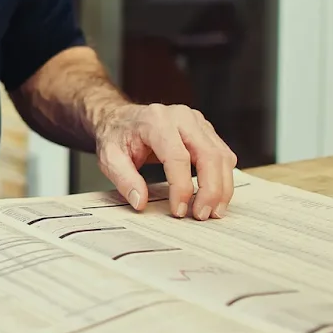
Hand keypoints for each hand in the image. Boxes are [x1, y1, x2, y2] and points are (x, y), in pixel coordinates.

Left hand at [94, 103, 236, 219]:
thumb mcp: (109, 158)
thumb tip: (140, 202)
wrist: (121, 118)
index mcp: (156, 121)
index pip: (178, 157)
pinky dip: (223, 177)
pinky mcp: (205, 130)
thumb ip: (124, 180)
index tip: (179, 211)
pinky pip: (223, 155)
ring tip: (213, 211)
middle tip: (202, 215)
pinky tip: (214, 195)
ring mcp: (197, 122)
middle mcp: (182, 117)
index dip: (181, 187)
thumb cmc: (117, 136)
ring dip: (222, 187)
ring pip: (222, 156)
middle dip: (210, 190)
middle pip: (209, 155)